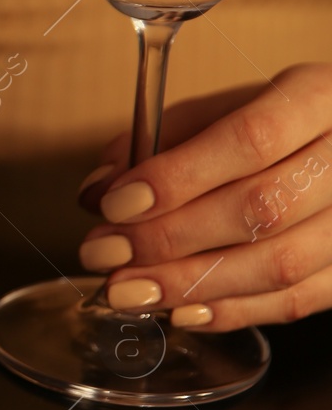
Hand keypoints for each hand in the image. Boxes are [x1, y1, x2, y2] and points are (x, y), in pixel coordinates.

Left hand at [76, 64, 331, 331]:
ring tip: (126, 292)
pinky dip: (232, 311)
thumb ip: (157, 140)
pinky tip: (179, 311)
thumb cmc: (278, 124)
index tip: (116, 204)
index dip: (178, 178)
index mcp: (319, 98)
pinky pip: (298, 300)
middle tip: (103, 253)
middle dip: (168, 238)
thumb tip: (99, 191)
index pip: (251, 139)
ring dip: (191, 285)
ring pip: (281, 263)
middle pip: (262, 207)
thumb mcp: (222, 108)